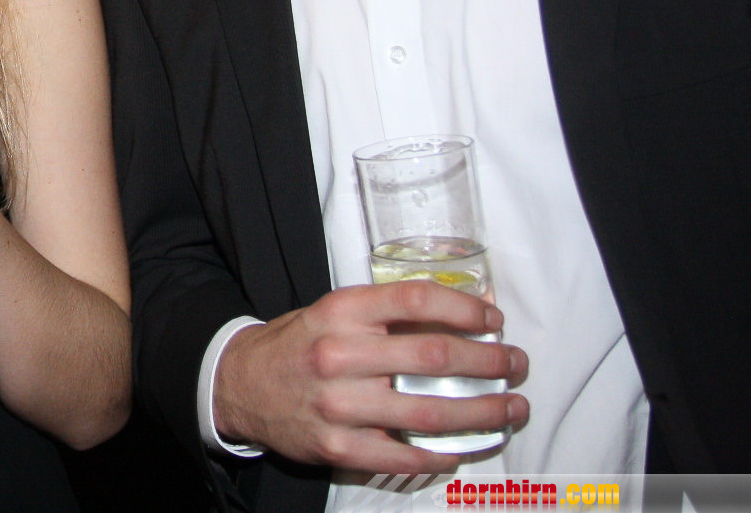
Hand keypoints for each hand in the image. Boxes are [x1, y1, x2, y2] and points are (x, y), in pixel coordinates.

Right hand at [214, 283, 528, 472]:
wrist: (239, 385)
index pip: (416, 299)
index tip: (494, 320)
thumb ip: (390, 314)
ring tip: (511, 408)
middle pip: (434, 357)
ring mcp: (338, 406)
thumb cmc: (299, 345)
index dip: (465, 309)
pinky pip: (405, 456)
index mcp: (340, 312)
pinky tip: (463, 448)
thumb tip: (469, 311)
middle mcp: (339, 355)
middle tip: (515, 364)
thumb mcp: (334, 313)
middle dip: (489, 362)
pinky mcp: (338, 448)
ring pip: (430, 412)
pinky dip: (443, 455)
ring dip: (483, 413)